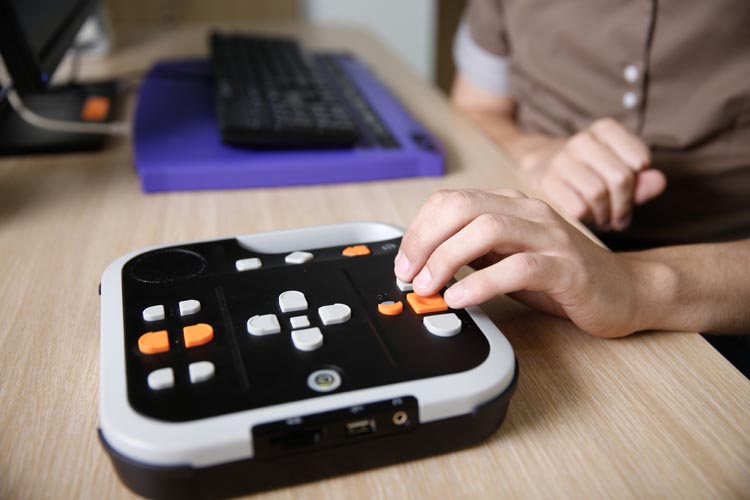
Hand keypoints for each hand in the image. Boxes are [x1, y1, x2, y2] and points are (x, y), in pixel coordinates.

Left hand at [394, 189, 649, 337]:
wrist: (625, 291)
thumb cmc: (561, 277)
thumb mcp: (506, 260)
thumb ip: (472, 255)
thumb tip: (423, 265)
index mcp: (511, 206)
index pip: (452, 200)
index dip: (420, 228)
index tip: (404, 259)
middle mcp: (529, 213)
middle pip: (463, 207)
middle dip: (425, 240)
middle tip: (408, 273)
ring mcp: (550, 237)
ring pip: (487, 229)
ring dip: (447, 258)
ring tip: (429, 287)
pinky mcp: (567, 268)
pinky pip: (519, 267)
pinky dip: (483, 282)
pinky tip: (462, 298)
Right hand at [519, 118, 666, 230]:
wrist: (542, 167)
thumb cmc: (592, 173)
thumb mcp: (621, 171)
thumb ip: (643, 180)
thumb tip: (659, 182)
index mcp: (605, 130)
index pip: (639, 160)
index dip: (640, 183)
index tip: (633, 192)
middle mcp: (582, 141)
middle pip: (620, 178)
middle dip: (625, 205)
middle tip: (622, 218)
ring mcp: (561, 160)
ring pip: (597, 194)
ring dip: (607, 215)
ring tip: (607, 221)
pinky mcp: (545, 181)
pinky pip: (577, 208)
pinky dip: (588, 219)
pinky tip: (588, 219)